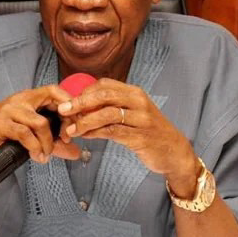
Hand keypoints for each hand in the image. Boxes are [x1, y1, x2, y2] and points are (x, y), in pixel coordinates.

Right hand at [0, 85, 81, 167]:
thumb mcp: (28, 136)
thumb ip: (53, 143)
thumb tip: (77, 152)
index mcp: (28, 98)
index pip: (55, 90)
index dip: (70, 104)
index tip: (75, 124)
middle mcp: (20, 100)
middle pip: (52, 101)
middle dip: (64, 122)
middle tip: (67, 139)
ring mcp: (10, 111)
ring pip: (41, 123)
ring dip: (48, 143)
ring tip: (45, 155)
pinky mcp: (1, 124)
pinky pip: (25, 134)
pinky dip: (35, 147)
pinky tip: (36, 156)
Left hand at [57, 78, 200, 196]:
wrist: (174, 151)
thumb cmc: (149, 132)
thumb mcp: (133, 114)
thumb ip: (111, 108)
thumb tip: (81, 107)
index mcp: (135, 92)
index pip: (105, 85)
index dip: (84, 92)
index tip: (69, 102)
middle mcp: (139, 102)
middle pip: (104, 95)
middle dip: (80, 102)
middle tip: (63, 110)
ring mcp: (141, 119)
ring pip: (107, 114)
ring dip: (85, 121)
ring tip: (70, 130)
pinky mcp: (140, 137)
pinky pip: (113, 132)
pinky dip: (95, 133)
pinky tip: (85, 137)